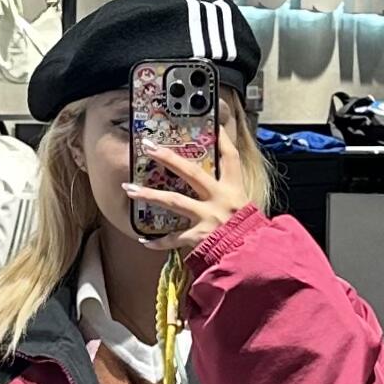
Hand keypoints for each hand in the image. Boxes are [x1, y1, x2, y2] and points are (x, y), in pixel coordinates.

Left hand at [123, 139, 251, 255]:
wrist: (252, 257)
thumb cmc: (249, 233)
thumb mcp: (247, 206)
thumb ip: (233, 193)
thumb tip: (221, 182)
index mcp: (234, 189)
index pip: (230, 157)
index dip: (222, 139)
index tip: (213, 126)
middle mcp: (220, 198)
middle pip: (191, 172)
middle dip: (168, 158)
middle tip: (148, 147)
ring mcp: (208, 217)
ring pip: (174, 201)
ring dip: (150, 195)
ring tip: (130, 189)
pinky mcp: (199, 237)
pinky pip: (174, 239)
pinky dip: (159, 242)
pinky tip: (145, 240)